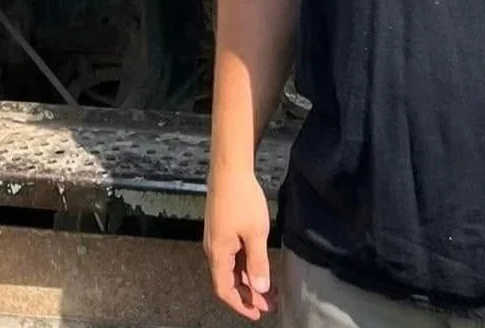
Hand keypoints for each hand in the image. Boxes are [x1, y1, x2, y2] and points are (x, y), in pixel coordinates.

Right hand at [203, 165, 274, 319]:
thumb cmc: (242, 200)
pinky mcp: (222, 229)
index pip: (224, 289)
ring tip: (269, 288)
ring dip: (249, 280)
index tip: (258, 313)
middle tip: (271, 304)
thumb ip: (258, 263)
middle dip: (249, 295)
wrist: (229, 170)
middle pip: (228, 281)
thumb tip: (260, 289)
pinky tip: (259, 266)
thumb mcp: (256, 234)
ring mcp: (217, 238)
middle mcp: (214, 249)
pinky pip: (232, 255)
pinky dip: (245, 265)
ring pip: (232, 268)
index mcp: (219, 253)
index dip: (240, 304)